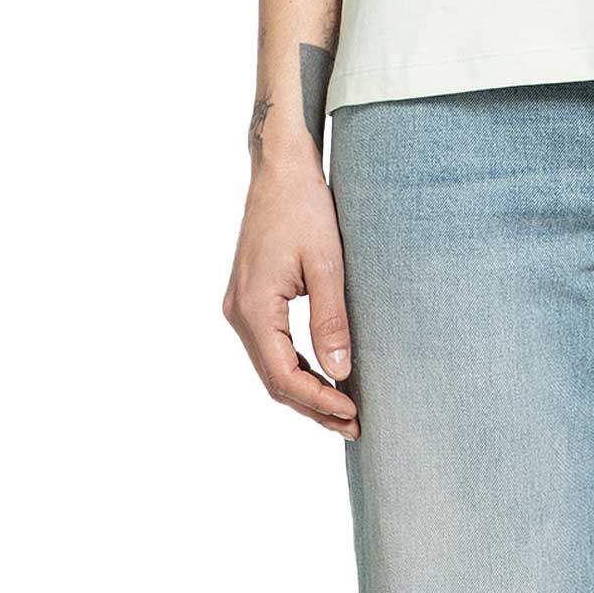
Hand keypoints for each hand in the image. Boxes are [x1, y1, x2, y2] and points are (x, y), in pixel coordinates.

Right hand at [222, 163, 359, 438]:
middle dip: (313, 405)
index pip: (284, 376)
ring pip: (270, 366)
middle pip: (274, 379)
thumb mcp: (327, 262)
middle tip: (355, 424)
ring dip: (305, 389)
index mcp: (254, 307)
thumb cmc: (304, 205)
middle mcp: (239, 312)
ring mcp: (240, 306)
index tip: (354, 413)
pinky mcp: (249, 297)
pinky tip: (324, 374)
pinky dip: (295, 365)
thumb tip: (340, 373)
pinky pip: (270, 346)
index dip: (319, 401)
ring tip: (343, 409)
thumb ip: (331, 319)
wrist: (280, 167)